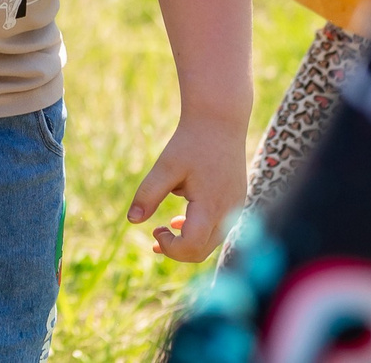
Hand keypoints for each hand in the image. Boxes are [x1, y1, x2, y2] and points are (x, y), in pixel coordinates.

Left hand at [128, 110, 254, 262]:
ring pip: (212, 241)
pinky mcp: (238, 201)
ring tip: (166, 228)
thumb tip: (132, 221)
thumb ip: (149, 194)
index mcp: (211, 207)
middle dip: (177, 250)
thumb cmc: (192, 141)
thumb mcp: (166, 166)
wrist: (220, 119)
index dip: (170, 248)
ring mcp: (236, 208)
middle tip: (155, 237)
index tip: (154, 230)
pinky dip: (201, 230)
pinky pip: (219, 227)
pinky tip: (182, 219)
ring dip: (189, 240)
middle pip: (202, 251)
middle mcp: (229, 213)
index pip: (191, 248)